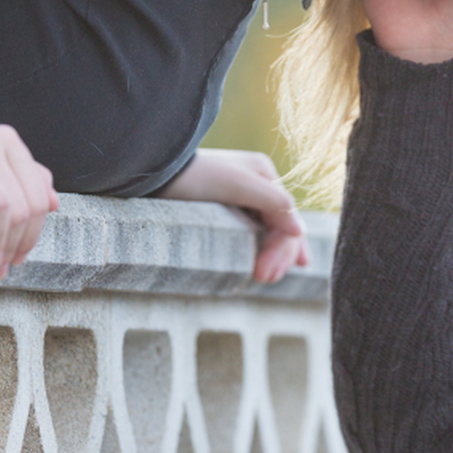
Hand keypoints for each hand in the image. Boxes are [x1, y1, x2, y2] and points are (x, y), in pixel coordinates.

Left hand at [155, 147, 309, 282]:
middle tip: (265, 279)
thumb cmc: (194, 177)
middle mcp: (258, 185)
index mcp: (265, 175)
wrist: (153, 173)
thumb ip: (273, 203)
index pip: (287, 219)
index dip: (283, 248)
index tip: (265, 274)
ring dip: (272, 255)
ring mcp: (242, 199)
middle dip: (278, 254)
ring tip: (265, 277)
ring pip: (268, 231)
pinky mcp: (225, 211)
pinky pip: (252, 232)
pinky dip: (262, 249)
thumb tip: (299, 231)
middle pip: (280, 226)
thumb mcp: (238, 185)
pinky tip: (268, 263)